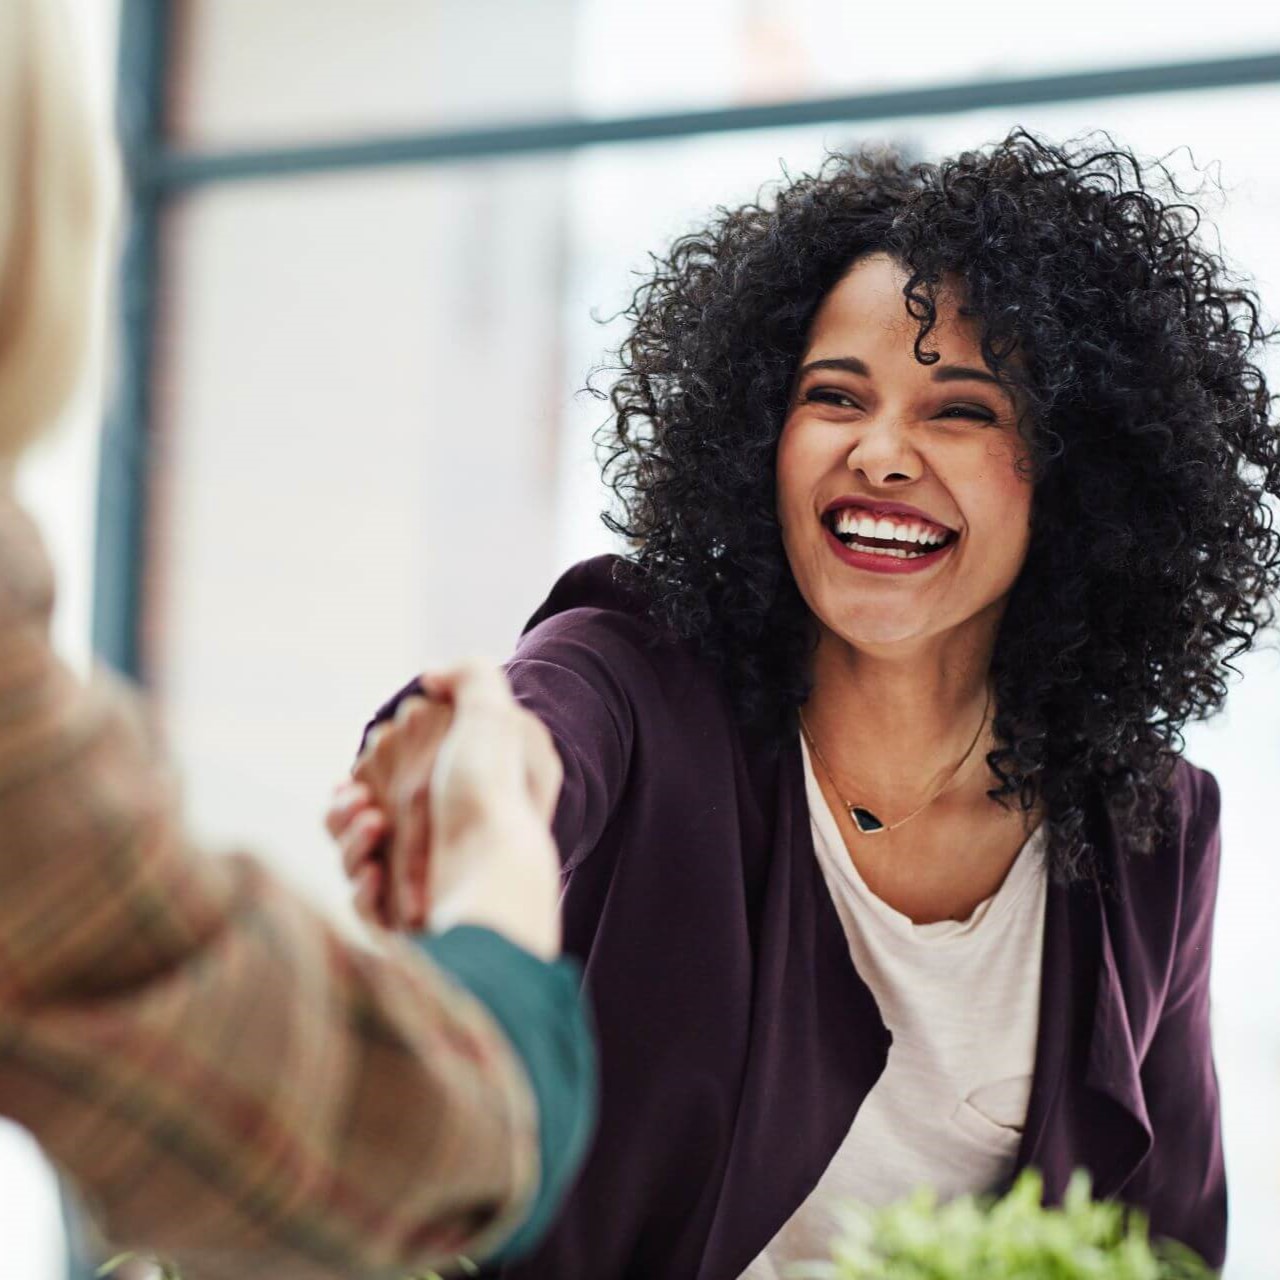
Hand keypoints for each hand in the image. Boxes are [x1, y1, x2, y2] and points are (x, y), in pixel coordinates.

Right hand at [327, 664, 562, 953]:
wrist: (493, 881)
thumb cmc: (491, 797)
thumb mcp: (494, 716)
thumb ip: (470, 678)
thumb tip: (432, 677)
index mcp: (464, 797)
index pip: (401, 776)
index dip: (377, 764)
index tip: (371, 754)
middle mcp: (445, 842)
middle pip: (366, 817)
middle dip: (348, 805)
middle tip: (359, 801)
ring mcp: (425, 885)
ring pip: (356, 858)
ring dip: (350, 839)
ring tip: (372, 826)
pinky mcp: (407, 924)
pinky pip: (365, 903)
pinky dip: (362, 885)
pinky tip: (375, 873)